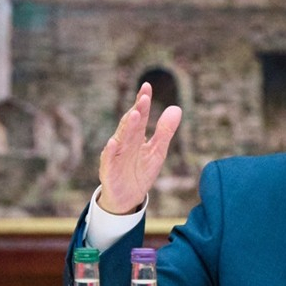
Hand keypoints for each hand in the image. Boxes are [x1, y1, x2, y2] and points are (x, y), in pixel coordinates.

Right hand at [97, 82, 182, 214]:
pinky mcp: (109, 170)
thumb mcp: (157, 151)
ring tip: (135, 114)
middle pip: (131, 124)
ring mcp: (115, 155)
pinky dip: (110, 151)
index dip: (143, 101)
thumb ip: (165, 131)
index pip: (140, 116)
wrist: (127, 198)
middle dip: (138, 111)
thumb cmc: (141, 171)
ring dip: (127, 127)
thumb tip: (177, 108)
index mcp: (136, 136)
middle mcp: (124, 142)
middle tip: (144, 97)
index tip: (147, 87)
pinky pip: (108, 159)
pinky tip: (113, 143)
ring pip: (121, 138)